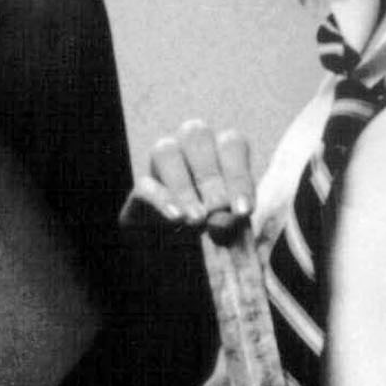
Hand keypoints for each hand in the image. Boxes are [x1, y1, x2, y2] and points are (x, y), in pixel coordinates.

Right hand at [116, 121, 257, 241]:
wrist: (179, 251)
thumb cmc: (213, 229)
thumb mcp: (230, 230)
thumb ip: (232, 223)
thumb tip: (225, 218)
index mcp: (219, 150)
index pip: (231, 144)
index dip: (238, 174)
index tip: (243, 211)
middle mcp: (189, 149)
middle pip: (195, 133)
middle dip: (209, 175)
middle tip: (217, 209)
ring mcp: (160, 166)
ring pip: (164, 150)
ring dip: (183, 185)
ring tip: (197, 219)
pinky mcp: (142, 191)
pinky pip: (144, 184)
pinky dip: (162, 199)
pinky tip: (176, 218)